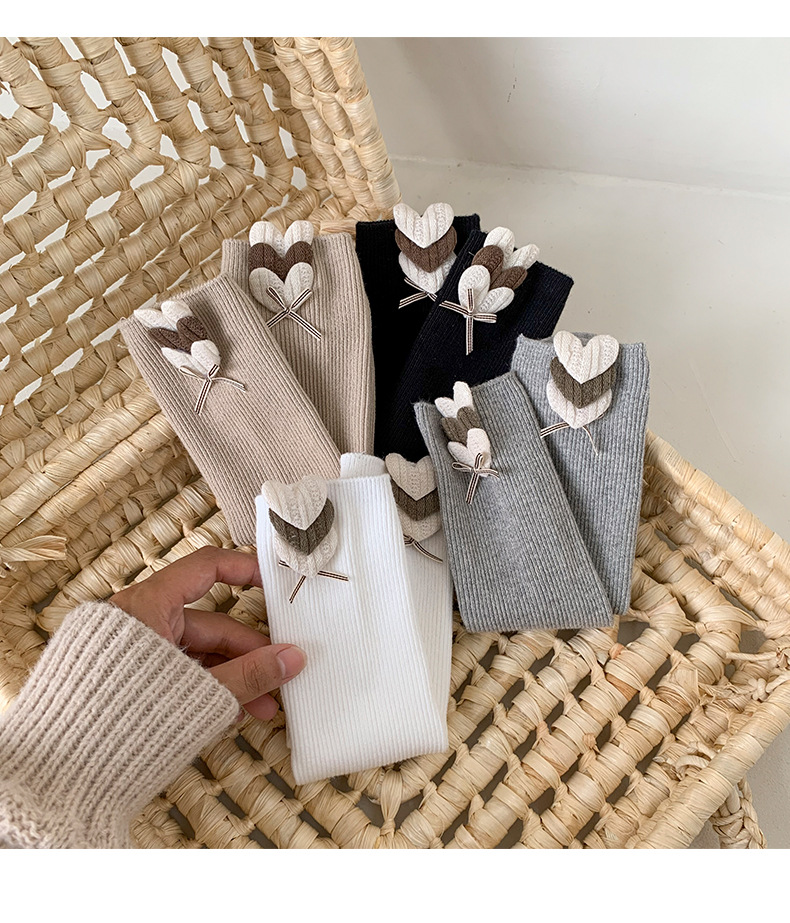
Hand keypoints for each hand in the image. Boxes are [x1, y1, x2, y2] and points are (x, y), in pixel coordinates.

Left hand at [109, 546, 303, 720]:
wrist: (63, 771)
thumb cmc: (114, 720)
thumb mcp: (196, 692)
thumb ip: (250, 674)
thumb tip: (291, 659)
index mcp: (147, 605)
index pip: (207, 568)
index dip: (245, 570)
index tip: (274, 581)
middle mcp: (140, 620)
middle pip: (211, 623)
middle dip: (250, 653)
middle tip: (281, 670)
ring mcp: (135, 651)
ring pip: (199, 654)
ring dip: (235, 678)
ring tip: (263, 705)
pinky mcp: (132, 678)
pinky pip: (181, 673)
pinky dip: (209, 689)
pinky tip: (234, 711)